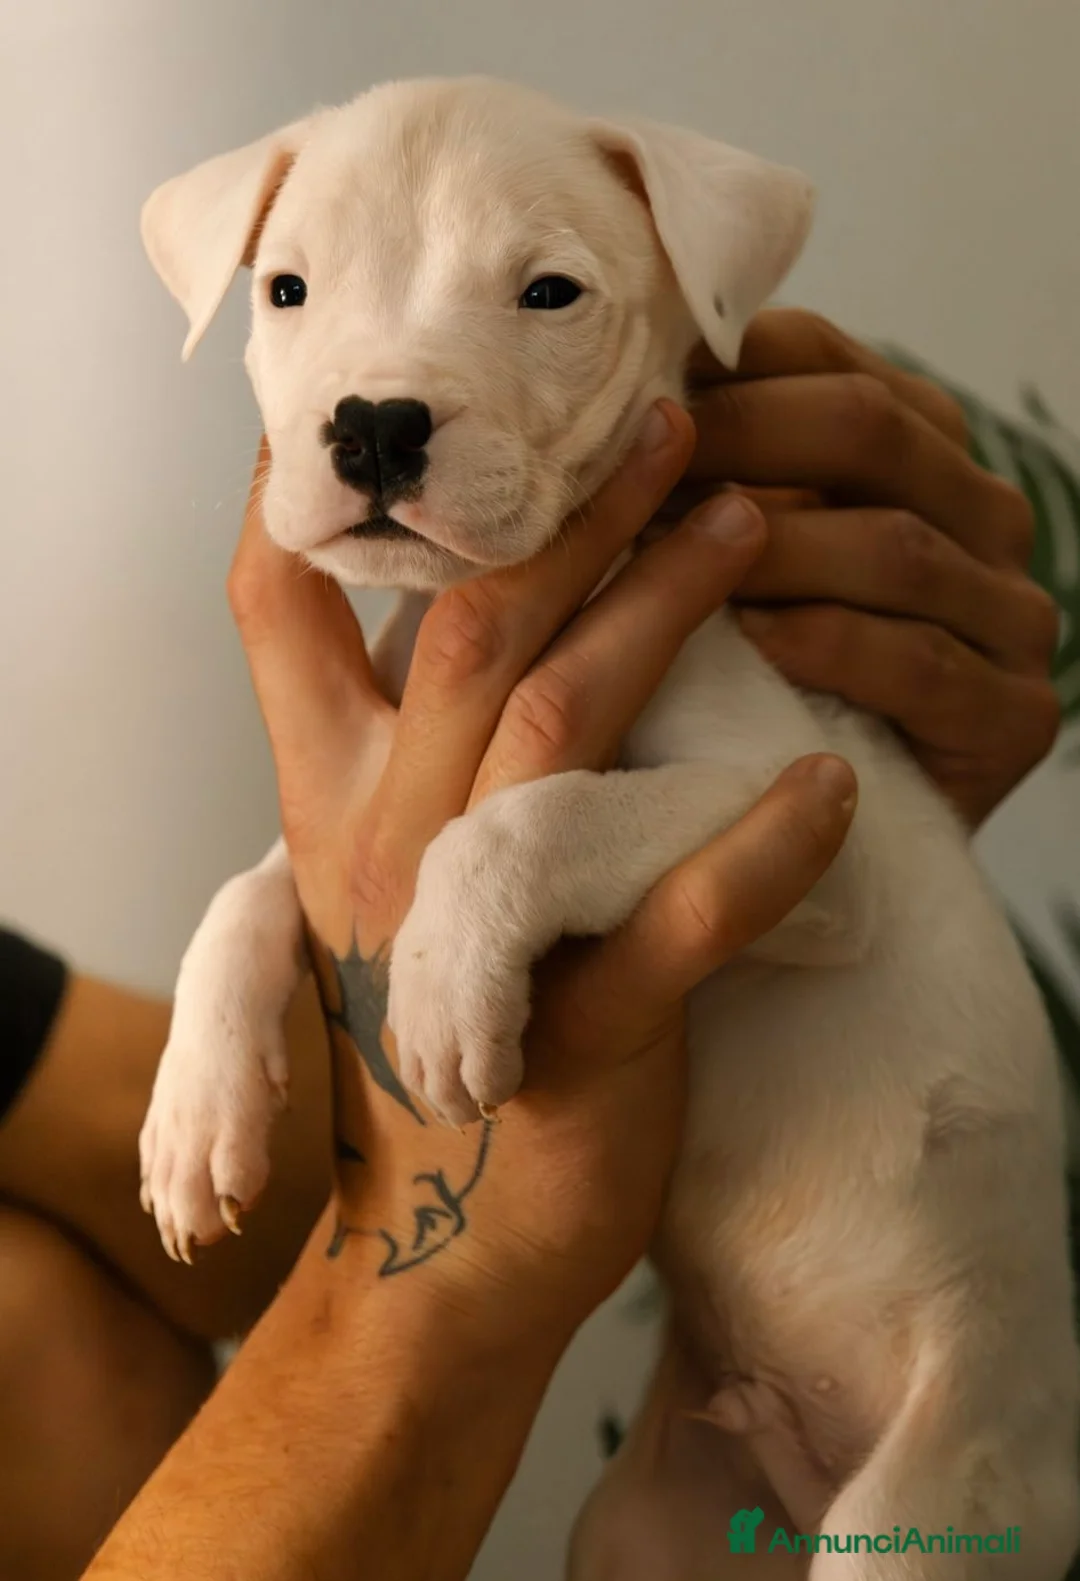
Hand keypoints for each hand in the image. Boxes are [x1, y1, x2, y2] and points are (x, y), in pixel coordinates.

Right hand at [228, 403, 856, 1346]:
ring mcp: (470, 932)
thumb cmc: (437, 1030)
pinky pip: (673, 917)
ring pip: (563, 726)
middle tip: (676, 419)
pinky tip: (833, 785)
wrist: (447, 1239)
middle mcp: (379, 844)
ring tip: (754, 524)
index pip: (277, 611)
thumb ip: (422, 759)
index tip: (430, 406)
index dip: (326, 495)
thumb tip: (495, 620)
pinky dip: (759, 847)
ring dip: (668, 611)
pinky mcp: (578, 1027)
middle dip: (573, 511)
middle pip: (470, 626)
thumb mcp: (387, 881)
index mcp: (329, 801)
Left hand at [683, 309, 1060, 825]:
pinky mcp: (1014, 716)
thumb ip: (713, 471)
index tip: (636, 390)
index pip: (832, 363)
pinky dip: (828, 645)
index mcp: (922, 450)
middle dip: (744, 438)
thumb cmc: (762, 678)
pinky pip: (920, 662)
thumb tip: (619, 387)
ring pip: (896, 546)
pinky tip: (752, 642)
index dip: (730, 368)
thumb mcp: (734, 557)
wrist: (832, 835)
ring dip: (776, 547)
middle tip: (646, 464)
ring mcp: (1013, 614)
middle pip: (871, 432)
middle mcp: (984, 516)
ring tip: (676, 558)